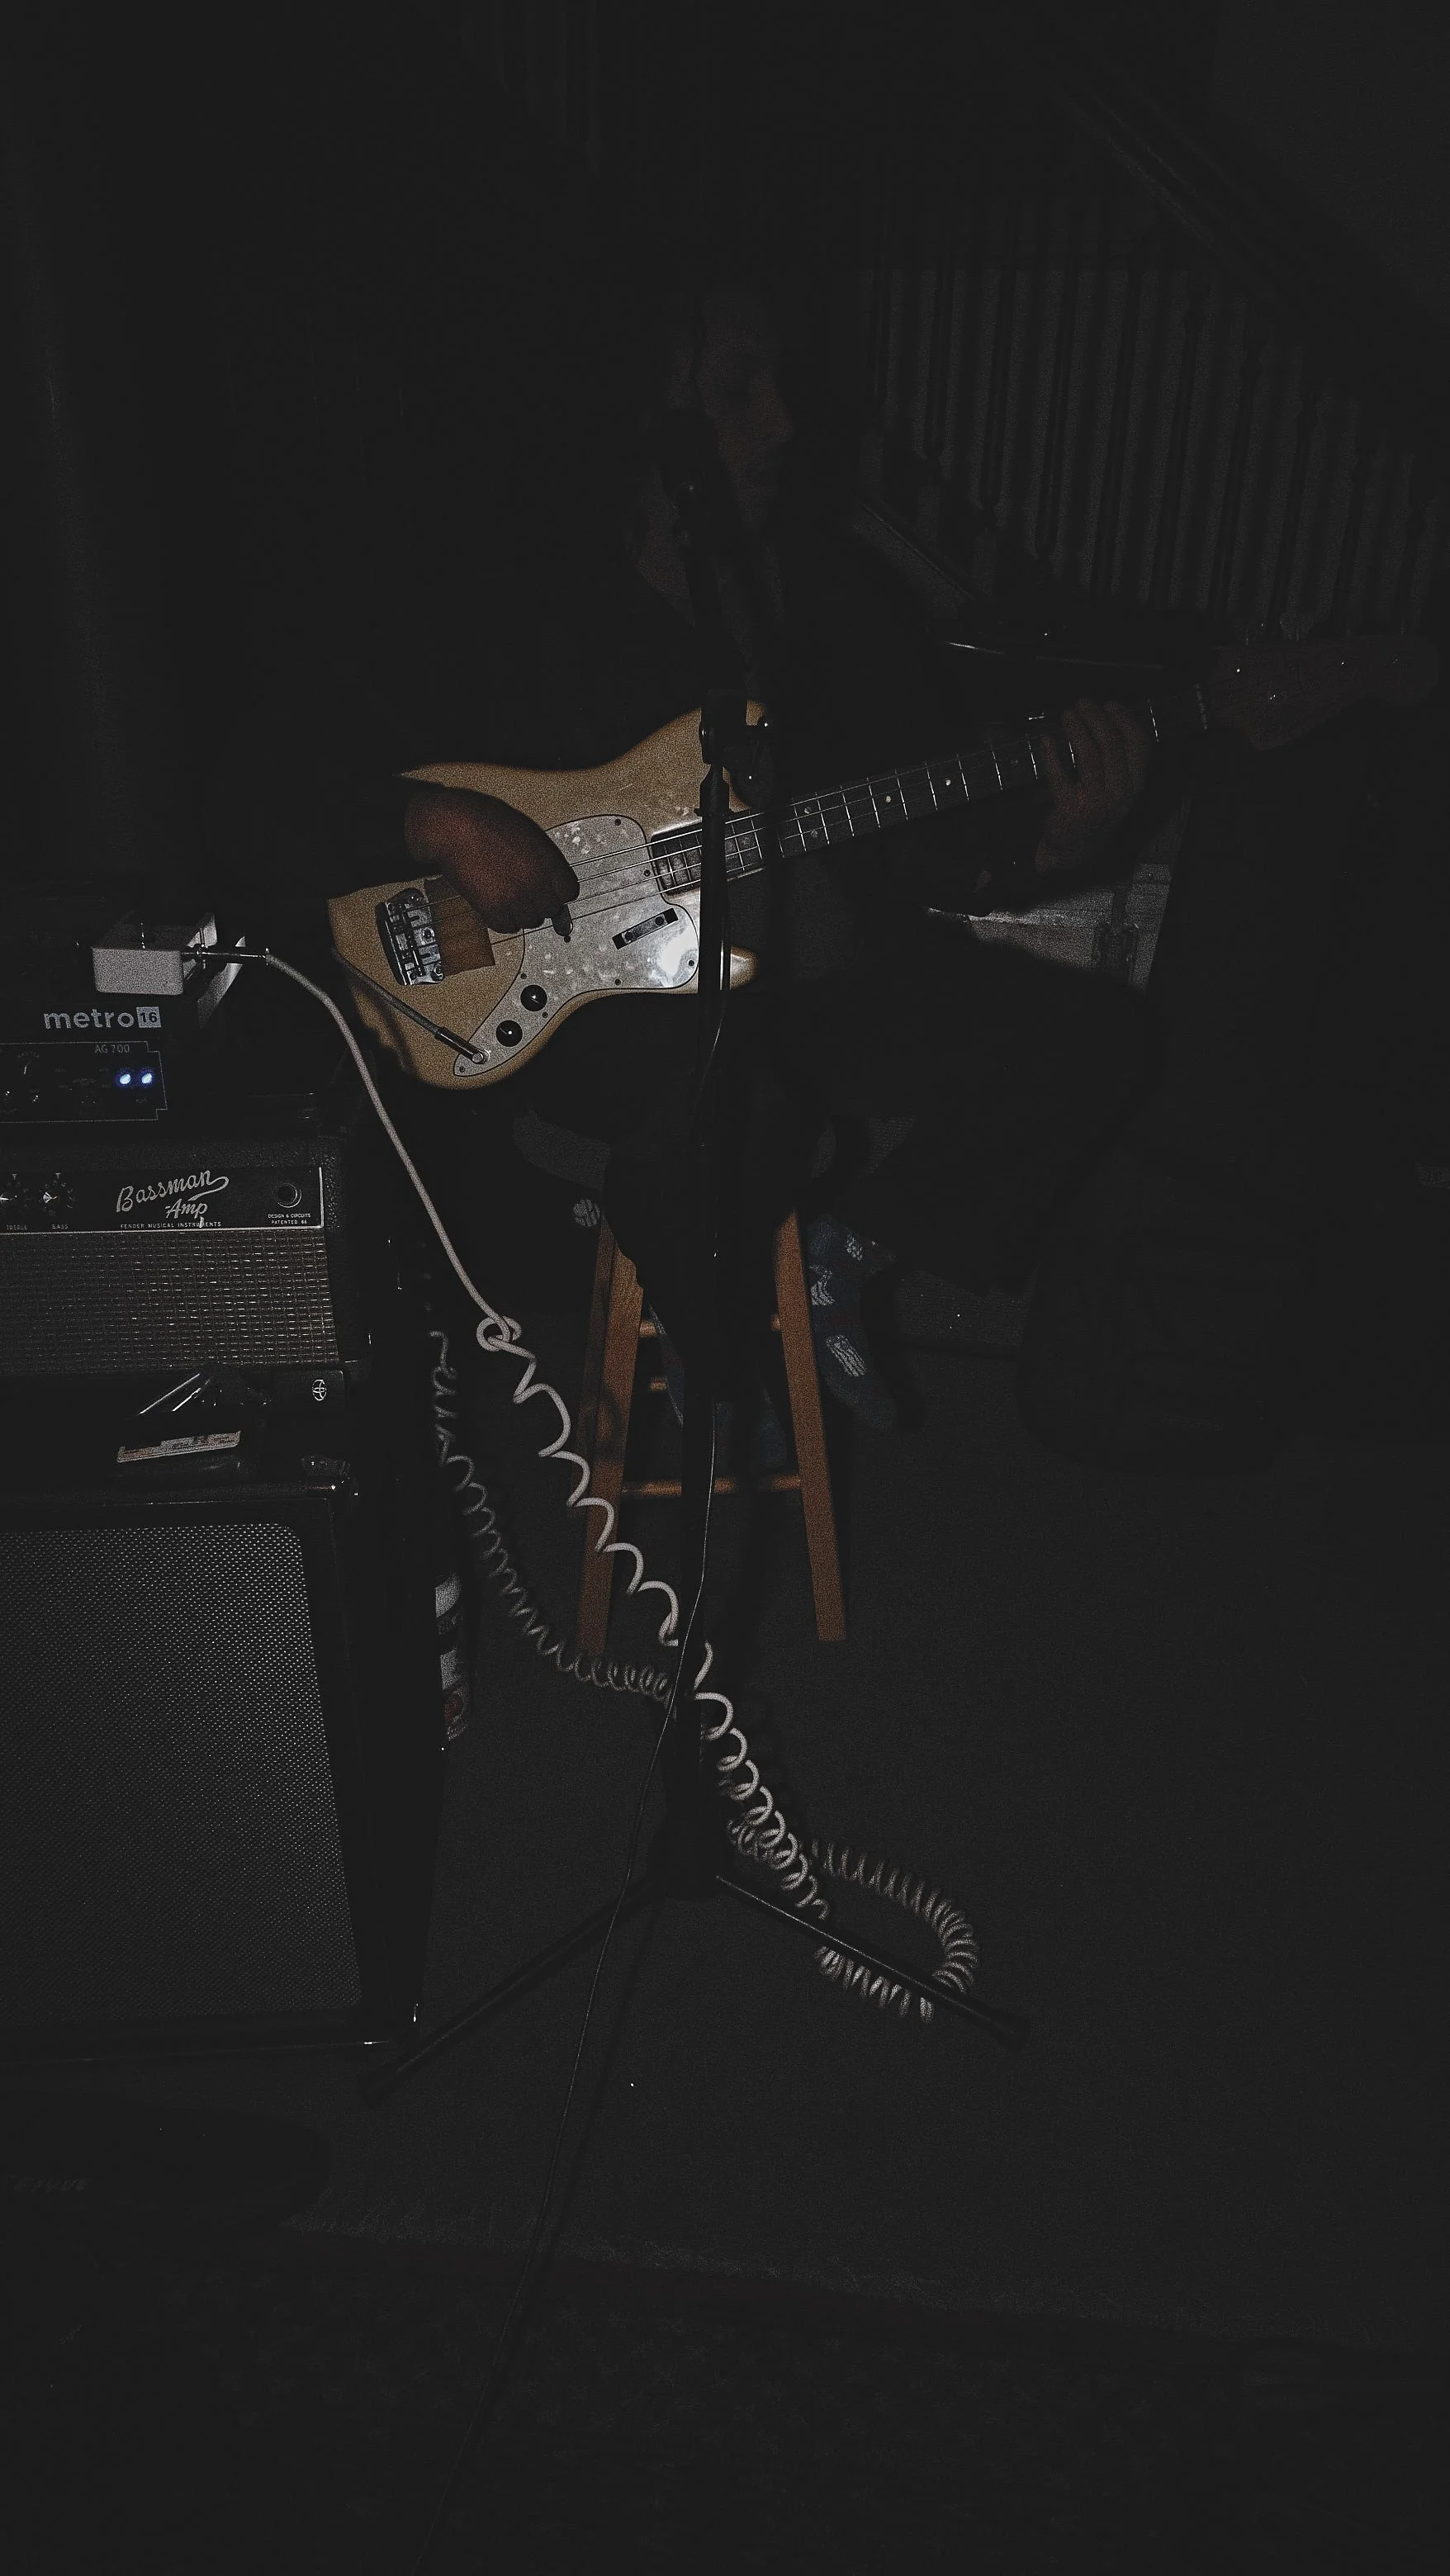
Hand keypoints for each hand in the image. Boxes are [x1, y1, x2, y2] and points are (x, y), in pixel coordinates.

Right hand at [402, 786, 578, 930]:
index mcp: (548, 861)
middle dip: (538, 902)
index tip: (549, 891)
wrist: (454, 828)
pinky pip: (507, 927)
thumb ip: (543, 859)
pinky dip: (502, 920)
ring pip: (530, 921)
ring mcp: (516, 898)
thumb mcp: (527, 833)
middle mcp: (536, 882)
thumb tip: (548, 879)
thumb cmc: (485, 822)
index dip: (557, 891)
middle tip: (523, 892)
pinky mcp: (494, 909)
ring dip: (520, 912)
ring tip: (507, 896)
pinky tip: (495, 904)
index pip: (569, 892)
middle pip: (550, 909)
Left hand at [1033, 698, 1149, 875]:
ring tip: (1067, 716)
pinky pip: (1059, 775)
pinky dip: (1051, 755)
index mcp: (1134, 784)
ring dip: (1076, 729)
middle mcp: (1119, 792)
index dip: (1124, 719)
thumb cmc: (1096, 811)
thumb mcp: (1119, 788)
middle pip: (1111, 744)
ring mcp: (1095, 801)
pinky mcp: (1071, 809)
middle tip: (1082, 704)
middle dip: (1095, 717)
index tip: (1110, 704)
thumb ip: (1119, 759)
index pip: (1138, 744)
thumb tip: (1107, 718)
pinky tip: (1047, 741)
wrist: (1076, 849)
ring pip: (1088, 755)